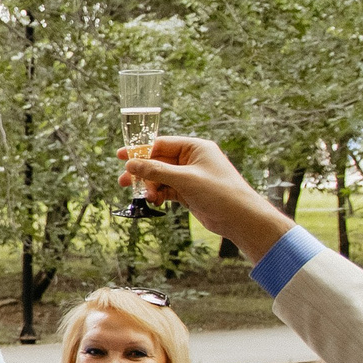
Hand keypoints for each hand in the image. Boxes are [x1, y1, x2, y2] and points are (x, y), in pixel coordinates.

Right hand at [121, 136, 291, 259]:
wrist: (241, 218)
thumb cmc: (219, 192)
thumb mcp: (184, 179)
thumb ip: (156, 171)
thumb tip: (131, 165)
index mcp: (196, 148)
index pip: (162, 144)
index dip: (141, 151)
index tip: (122, 157)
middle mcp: (193, 160)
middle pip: (159, 162)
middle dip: (142, 172)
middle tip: (123, 181)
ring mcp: (191, 176)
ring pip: (161, 178)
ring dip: (150, 186)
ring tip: (142, 196)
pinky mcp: (189, 192)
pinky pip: (167, 189)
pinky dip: (159, 195)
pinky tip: (153, 201)